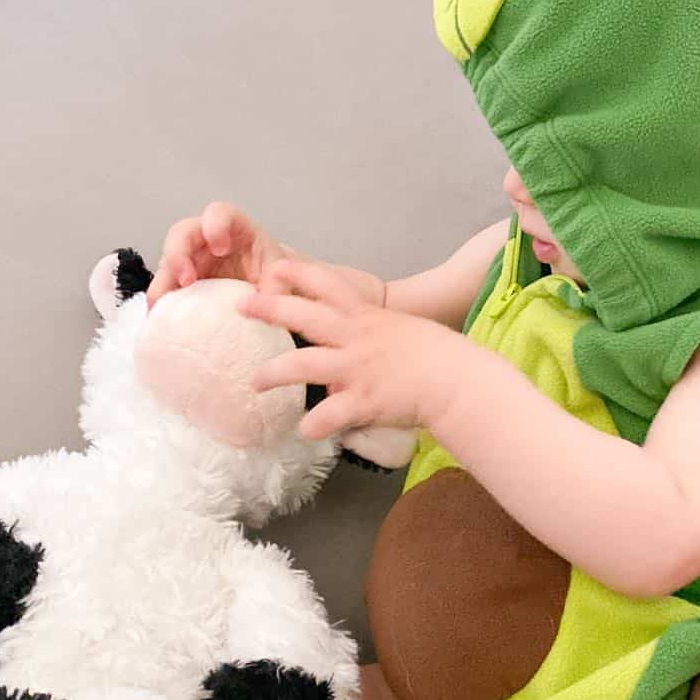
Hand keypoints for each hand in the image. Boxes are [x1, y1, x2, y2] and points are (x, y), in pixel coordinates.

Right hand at [147, 202, 288, 308]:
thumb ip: (276, 286)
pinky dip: (161, 302)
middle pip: (181, 233)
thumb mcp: (280, 275)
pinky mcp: (181, 280)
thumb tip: (266, 304)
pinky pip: (165, 287)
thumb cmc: (272, 272)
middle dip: (179, 254)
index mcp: (234, 226)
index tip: (220, 248)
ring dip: (163, 282)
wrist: (267, 288)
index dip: (215, 226)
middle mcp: (205, 237)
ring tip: (164, 306)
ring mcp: (190, 258)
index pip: (218, 214)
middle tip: (187, 280)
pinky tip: (162, 319)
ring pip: (166, 261)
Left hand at [239, 259, 467, 439]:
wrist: (458, 379)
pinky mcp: (364, 400)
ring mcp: (357, 369)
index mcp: (365, 317)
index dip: (297, 274)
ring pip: (304, 365)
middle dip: (269, 309)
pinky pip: (330, 414)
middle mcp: (356, 338)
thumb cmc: (434, 355)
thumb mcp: (398, 329)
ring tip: (255, 381)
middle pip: (304, 316)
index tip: (272, 269)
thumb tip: (345, 340)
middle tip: (241, 305)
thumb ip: (367, 332)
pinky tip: (303, 431)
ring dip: (274, 372)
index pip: (327, 285)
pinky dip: (314, 424)